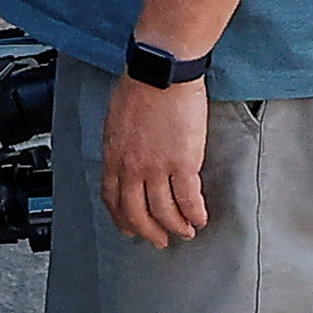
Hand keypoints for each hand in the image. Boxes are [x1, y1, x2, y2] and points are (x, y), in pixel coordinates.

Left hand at [102, 70, 217, 247]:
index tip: (130, 228)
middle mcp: (132, 168)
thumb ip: (120, 146)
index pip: (113, 199)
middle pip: (137, 213)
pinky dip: (194, 214)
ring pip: (164, 211)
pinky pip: (188, 199)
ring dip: (176, 227)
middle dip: (149, 232)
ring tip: (185, 232)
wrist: (161, 71)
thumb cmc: (140, 85)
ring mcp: (157, 168)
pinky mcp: (182, 163)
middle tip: (160, 241)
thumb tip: (125, 159)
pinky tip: (199, 218)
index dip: (122, 219)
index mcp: (114, 157)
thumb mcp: (116, 120)